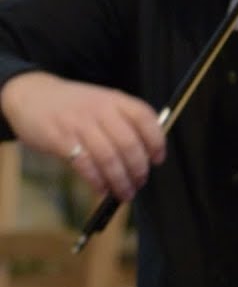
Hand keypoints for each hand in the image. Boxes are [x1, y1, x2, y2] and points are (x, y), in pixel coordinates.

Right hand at [0, 71, 164, 200]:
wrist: (30, 94)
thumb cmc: (72, 104)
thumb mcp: (101, 102)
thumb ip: (122, 121)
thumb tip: (145, 152)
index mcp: (115, 100)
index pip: (145, 118)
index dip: (156, 141)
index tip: (158, 160)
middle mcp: (100, 110)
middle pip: (129, 143)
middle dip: (138, 168)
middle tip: (140, 182)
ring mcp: (80, 125)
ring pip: (109, 157)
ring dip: (120, 180)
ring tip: (125, 192)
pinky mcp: (61, 140)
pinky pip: (85, 165)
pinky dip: (97, 181)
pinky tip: (102, 189)